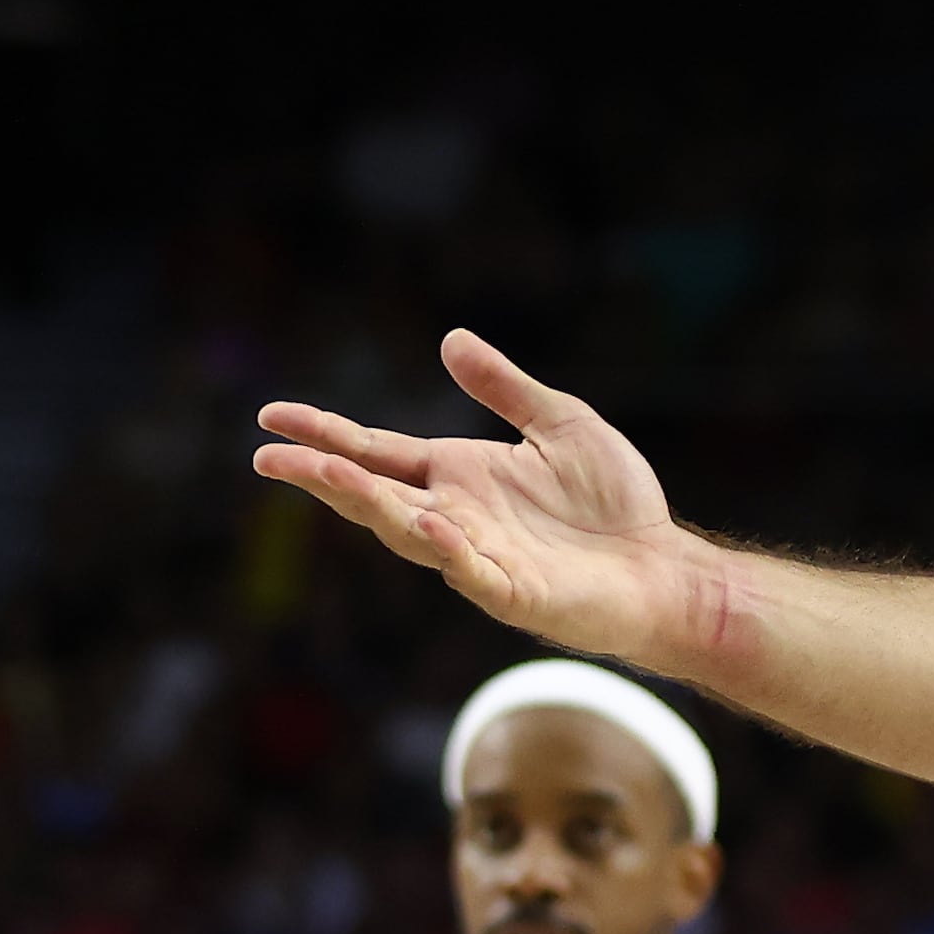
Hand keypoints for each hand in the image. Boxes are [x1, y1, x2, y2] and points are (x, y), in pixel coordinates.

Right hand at [253, 331, 713, 668]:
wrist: (667, 568)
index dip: (325, 435)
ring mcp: (481, 557)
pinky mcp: (516, 593)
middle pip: (373, 494)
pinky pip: (473, 573)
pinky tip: (434, 526)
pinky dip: (451, 552)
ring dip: (368, 505)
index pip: (376, 452)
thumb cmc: (616, 505)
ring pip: (409, 532)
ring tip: (325, 476)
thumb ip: (505, 388)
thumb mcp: (560, 423)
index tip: (271, 416)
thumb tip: (450, 340)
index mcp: (458, 475)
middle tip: (267, 458)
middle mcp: (456, 516)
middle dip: (321, 476)